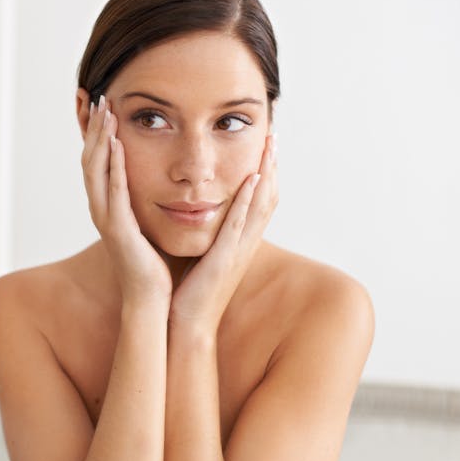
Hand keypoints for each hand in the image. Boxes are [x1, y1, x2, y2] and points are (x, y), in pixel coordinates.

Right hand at [81, 95, 171, 310]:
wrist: (152, 299)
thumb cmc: (153, 264)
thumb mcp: (147, 222)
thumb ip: (144, 200)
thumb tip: (158, 178)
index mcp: (109, 206)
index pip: (97, 160)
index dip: (96, 132)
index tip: (101, 105)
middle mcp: (101, 208)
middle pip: (91, 158)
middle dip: (94, 127)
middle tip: (98, 96)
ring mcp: (106, 218)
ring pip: (96, 170)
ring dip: (100, 138)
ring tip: (105, 111)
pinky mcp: (118, 230)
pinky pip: (113, 192)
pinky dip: (113, 166)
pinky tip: (117, 144)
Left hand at [169, 134, 278, 333]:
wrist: (186, 324)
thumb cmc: (189, 292)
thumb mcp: (203, 256)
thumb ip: (207, 234)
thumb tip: (198, 212)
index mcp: (238, 242)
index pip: (258, 201)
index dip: (265, 173)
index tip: (265, 145)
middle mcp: (244, 244)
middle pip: (267, 198)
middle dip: (272, 165)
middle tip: (273, 135)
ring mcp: (238, 251)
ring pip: (260, 207)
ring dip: (267, 175)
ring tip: (269, 146)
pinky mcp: (226, 259)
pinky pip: (240, 225)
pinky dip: (248, 201)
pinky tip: (252, 180)